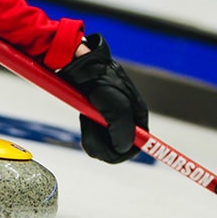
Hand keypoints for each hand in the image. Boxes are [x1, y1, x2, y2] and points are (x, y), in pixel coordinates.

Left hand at [58, 34, 149, 162]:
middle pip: (117, 149)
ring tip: (88, 116)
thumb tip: (121, 150)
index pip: (136, 147)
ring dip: (92, 134)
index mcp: (137, 118)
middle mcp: (127, 121)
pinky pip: (92, 135)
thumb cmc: (101, 80)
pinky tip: (84, 115)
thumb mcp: (117, 105)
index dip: (121, 152)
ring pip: (102, 144)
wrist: (79, 65)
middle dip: (101, 142)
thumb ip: (123, 130)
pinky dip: (87, 129)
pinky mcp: (96, 118)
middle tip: (91, 123)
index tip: (106, 147)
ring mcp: (110, 120)